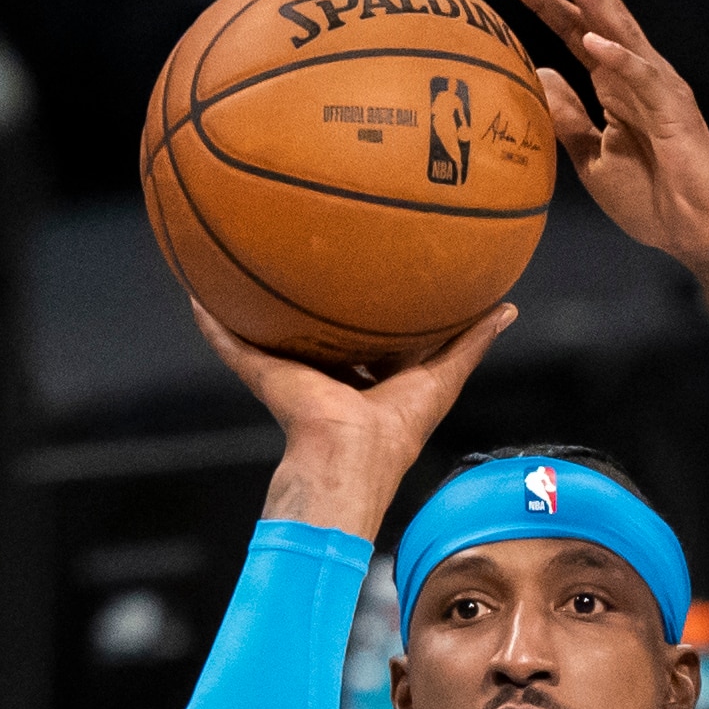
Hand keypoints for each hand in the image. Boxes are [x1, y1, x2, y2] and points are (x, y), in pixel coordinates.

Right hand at [190, 294, 520, 537]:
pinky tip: (199, 293)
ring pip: (271, 334)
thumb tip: (509, 307)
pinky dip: (215, 323)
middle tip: (312, 252)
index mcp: (366, 381)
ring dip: (257, 307)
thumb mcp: (443, 375)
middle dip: (315, 302)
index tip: (377, 274)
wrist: (347, 456)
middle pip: (319, 333)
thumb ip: (471, 341)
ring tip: (243, 263)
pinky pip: (233, 344)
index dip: (373, 311)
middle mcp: (327, 376)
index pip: (368, 339)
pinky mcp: (266, 376)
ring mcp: (293, 375)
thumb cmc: (396, 429)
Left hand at [505, 0, 708, 275]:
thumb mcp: (590, 157)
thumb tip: (538, 72)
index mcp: (616, 84)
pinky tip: (592, 41)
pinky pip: (642, 79)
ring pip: (622, 32)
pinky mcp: (675, 111)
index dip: (549, 1)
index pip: (577, 30)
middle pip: (600, 13)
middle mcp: (637, 75)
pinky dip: (617, 58)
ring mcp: (659, 88)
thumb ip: (567, 115)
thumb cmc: (651, 199)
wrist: (699, 233)